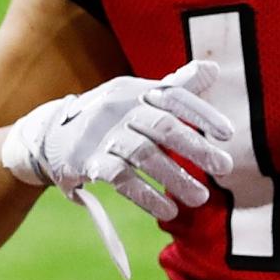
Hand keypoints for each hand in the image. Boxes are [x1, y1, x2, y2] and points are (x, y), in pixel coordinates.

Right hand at [2, 60, 235, 220]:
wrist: (51, 134)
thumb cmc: (111, 115)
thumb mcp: (139, 96)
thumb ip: (177, 86)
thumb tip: (212, 69)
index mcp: (137, 91)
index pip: (174, 97)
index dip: (202, 114)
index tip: (227, 134)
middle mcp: (120, 109)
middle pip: (163, 127)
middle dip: (196, 149)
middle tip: (225, 168)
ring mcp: (103, 135)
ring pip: (144, 155)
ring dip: (175, 179)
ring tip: (200, 198)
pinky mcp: (88, 162)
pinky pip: (121, 179)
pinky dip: (146, 196)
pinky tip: (167, 211)